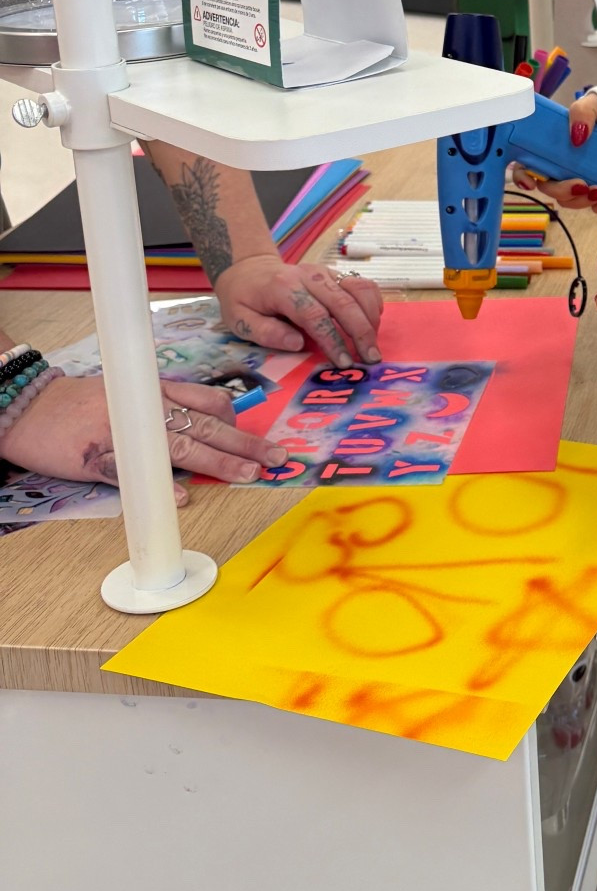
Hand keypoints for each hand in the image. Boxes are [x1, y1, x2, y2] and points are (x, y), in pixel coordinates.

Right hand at [1, 376, 281, 495]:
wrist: (28, 406)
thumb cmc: (79, 403)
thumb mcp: (127, 392)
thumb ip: (166, 406)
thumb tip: (207, 422)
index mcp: (154, 393)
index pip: (207, 402)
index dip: (237, 421)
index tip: (263, 438)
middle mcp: (145, 408)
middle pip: (205, 425)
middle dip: (244, 442)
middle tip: (276, 457)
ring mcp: (122, 432)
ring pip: (179, 446)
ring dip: (216, 461)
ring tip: (245, 474)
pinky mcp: (96, 457)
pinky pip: (132, 472)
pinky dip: (156, 485)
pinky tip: (181, 498)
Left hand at [214, 255, 383, 366]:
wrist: (250, 270)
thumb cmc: (244, 300)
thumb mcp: (240, 320)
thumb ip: (266, 333)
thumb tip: (297, 344)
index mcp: (283, 288)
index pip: (314, 315)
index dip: (332, 339)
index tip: (344, 362)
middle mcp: (309, 276)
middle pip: (344, 302)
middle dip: (361, 332)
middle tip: (371, 359)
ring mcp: (325, 272)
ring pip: (359, 289)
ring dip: (371, 318)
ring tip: (372, 345)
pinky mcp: (335, 273)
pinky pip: (363, 284)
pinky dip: (373, 303)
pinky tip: (372, 323)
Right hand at [512, 92, 596, 214]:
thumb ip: (582, 111)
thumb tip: (575, 136)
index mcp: (558, 143)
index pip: (529, 162)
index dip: (523, 175)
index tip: (531, 182)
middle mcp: (568, 162)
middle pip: (550, 187)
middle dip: (560, 191)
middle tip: (580, 185)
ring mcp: (587, 176)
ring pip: (572, 200)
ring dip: (580, 202)